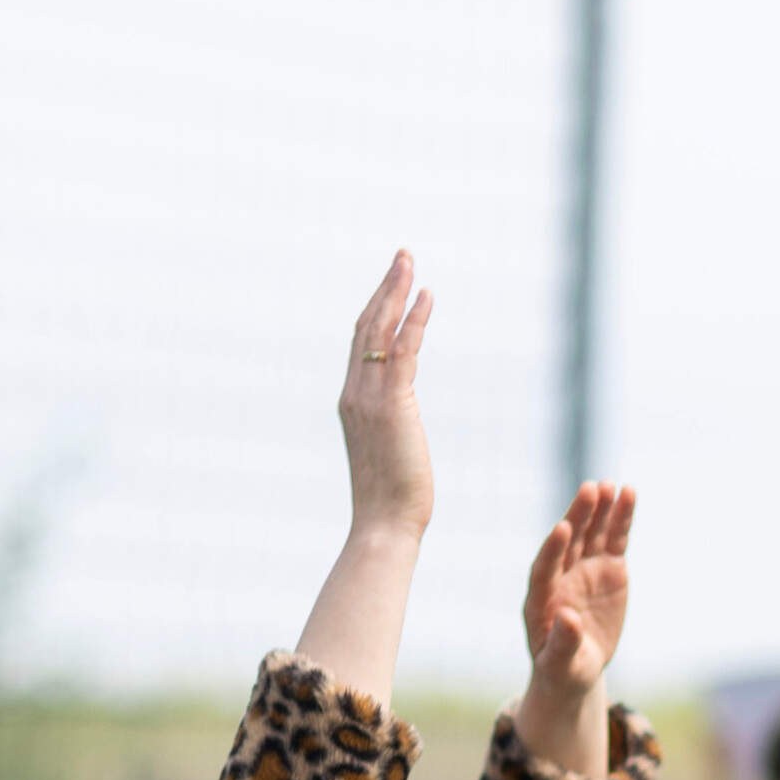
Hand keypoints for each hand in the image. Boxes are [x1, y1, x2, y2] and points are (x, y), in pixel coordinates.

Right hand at [337, 250, 437, 528]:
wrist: (385, 524)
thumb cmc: (394, 499)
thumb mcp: (389, 451)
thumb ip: (391, 426)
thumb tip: (402, 419)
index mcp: (352, 402)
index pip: (361, 344)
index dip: (375, 309)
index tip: (392, 283)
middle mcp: (354, 393)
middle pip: (365, 326)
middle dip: (384, 288)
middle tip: (402, 255)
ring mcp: (369, 398)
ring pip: (379, 331)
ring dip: (396, 292)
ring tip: (410, 261)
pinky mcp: (393, 405)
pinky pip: (403, 351)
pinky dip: (414, 321)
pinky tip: (426, 297)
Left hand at [522, 482, 635, 698]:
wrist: (578, 665)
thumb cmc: (564, 668)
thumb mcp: (561, 663)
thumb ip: (563, 642)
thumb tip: (568, 618)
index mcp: (541, 598)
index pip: (544, 568)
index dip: (552, 549)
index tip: (562, 528)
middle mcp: (560, 576)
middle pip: (568, 541)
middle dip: (578, 517)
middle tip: (590, 490)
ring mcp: (584, 568)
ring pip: (592, 534)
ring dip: (601, 510)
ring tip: (613, 485)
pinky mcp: (607, 567)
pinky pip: (613, 539)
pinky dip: (621, 518)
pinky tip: (629, 494)